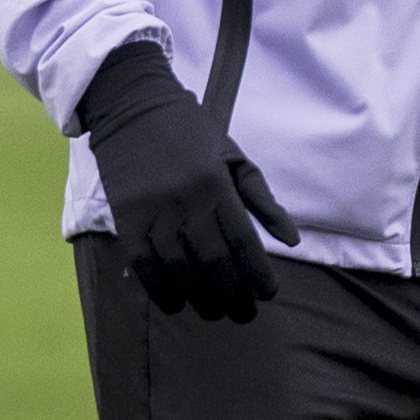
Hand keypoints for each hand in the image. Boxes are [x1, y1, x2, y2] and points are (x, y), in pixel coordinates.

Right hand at [79, 38, 299, 321]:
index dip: (258, 274)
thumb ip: (263, 199)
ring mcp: (153, 210)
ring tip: (215, 312)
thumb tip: (293, 241)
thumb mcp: (234, 157)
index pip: (243, 241)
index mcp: (217, 184)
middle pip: (214, 262)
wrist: (133, 106)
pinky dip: (161, 290)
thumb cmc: (191, 133)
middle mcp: (186, 199)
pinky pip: (144, 265)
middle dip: (233, 295)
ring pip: (180, 269)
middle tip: (244, 314)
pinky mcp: (126, 217)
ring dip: (200, 298)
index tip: (269, 294)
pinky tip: (176, 303)